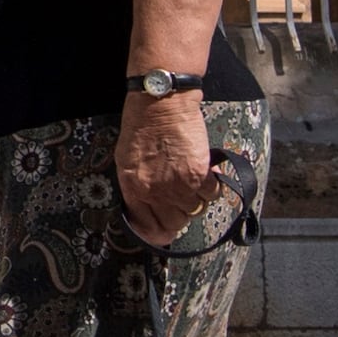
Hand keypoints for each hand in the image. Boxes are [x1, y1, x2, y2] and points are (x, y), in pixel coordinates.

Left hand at [115, 90, 211, 243]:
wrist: (159, 103)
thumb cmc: (140, 128)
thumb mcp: (125, 162)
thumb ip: (136, 189)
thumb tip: (148, 210)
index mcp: (134, 190)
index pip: (148, 229)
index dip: (160, 233)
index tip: (166, 230)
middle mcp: (155, 193)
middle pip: (175, 223)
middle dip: (180, 214)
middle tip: (181, 198)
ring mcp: (178, 185)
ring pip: (196, 210)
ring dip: (197, 199)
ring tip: (192, 181)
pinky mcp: (199, 174)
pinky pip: (212, 195)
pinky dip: (212, 187)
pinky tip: (206, 174)